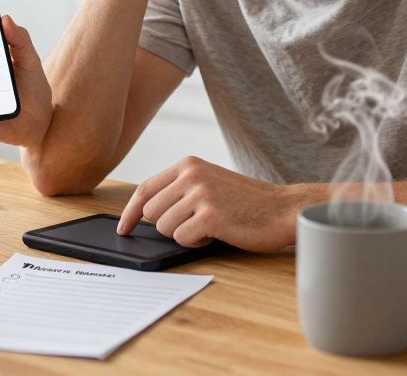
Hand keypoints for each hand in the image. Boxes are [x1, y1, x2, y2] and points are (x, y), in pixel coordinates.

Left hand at [117, 156, 297, 251]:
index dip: (130, 212)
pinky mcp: (210, 215)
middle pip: (151, 212)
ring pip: (164, 227)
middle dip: (167, 226)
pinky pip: (182, 238)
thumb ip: (179, 190)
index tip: (124, 228)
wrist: (282, 209)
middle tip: (193, 224)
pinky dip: (196, 242)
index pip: (144, 189)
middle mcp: (190, 174)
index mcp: (187, 164)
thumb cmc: (245, 202)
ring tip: (209, 226)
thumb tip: (144, 212)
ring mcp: (200, 194)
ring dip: (184, 234)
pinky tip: (216, 233)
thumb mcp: (208, 182)